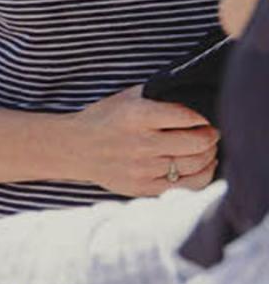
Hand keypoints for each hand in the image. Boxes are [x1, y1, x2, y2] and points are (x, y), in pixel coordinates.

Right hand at [67, 87, 217, 196]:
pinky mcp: (142, 188)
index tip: (204, 116)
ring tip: (205, 148)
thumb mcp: (127, 98)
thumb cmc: (104, 119)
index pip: (189, 117)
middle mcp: (140, 144)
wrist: (72, 148)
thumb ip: (160, 96)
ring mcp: (141, 169)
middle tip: (210, 132)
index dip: (204, 116)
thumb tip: (197, 97)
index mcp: (137, 117)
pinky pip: (186, 186)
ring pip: (196, 164)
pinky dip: (202, 175)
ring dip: (209, 154)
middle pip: (197, 143)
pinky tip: (201, 166)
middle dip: (211, 136)